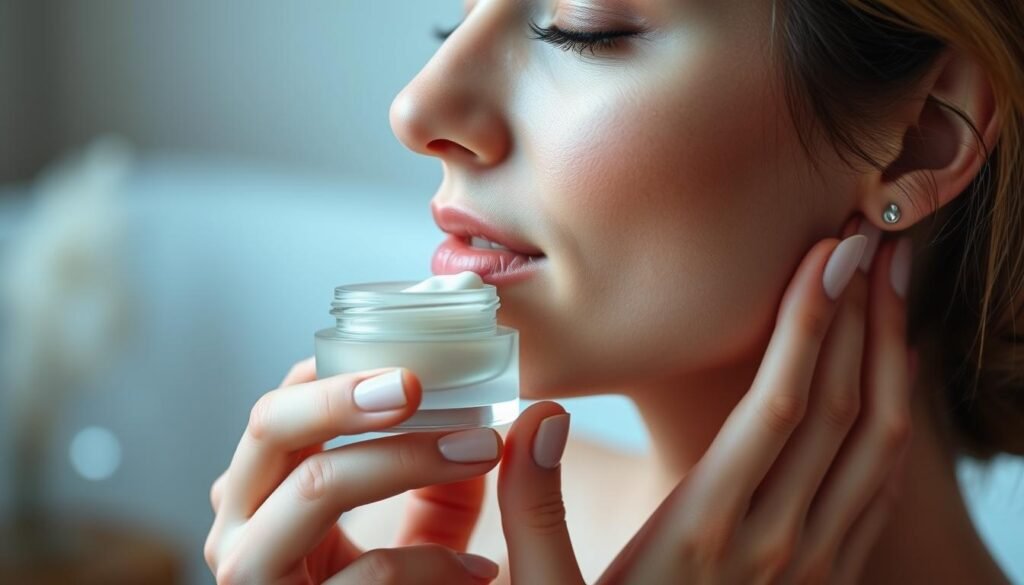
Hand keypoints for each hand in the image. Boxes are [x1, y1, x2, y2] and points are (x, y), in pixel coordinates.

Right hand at [204, 361, 504, 583]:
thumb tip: (527, 411)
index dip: (335, 366)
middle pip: (269, 425)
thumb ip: (454, 473)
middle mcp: (241, 530)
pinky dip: (432, 562)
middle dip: (347, 391)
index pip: (281, 405)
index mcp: (266, 495)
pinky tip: (480, 570)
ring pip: (315, 485)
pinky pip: (367, 575)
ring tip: (483, 446)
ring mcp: (256, 578)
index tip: (408, 345)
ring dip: (406, 456)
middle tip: (420, 378)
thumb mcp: (434, 531)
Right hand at [496, 217, 917, 583]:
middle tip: (871, 239)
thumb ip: (531, 511)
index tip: (825, 254)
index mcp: (707, 532)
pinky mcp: (827, 575)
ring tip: (890, 288)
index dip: (808, 324)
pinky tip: (888, 378)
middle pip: (841, 409)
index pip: (779, 407)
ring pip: (875, 444)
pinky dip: (894, 420)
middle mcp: (777, 542)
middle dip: (860, 316)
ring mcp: (813, 564)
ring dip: (889, 357)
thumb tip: (537, 417)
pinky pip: (879, 485)